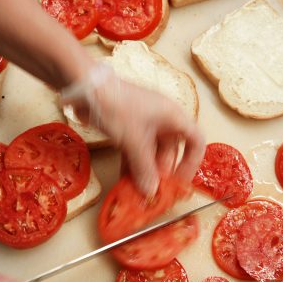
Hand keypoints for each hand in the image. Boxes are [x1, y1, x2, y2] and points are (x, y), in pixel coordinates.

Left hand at [61, 64, 204, 195]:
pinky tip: (126, 182)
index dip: (192, 162)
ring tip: (139, 192)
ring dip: (146, 172)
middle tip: (154, 193)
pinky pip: (135, 151)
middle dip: (163, 173)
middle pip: (171, 151)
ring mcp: (144, 124)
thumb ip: (144, 167)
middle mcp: (162, 120)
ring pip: (151, 153)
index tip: (180, 182)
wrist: (87, 88)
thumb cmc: (117, 107)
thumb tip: (151, 192)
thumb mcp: (134, 140)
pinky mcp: (127, 128)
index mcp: (173, 116)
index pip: (195, 140)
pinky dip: (132, 165)